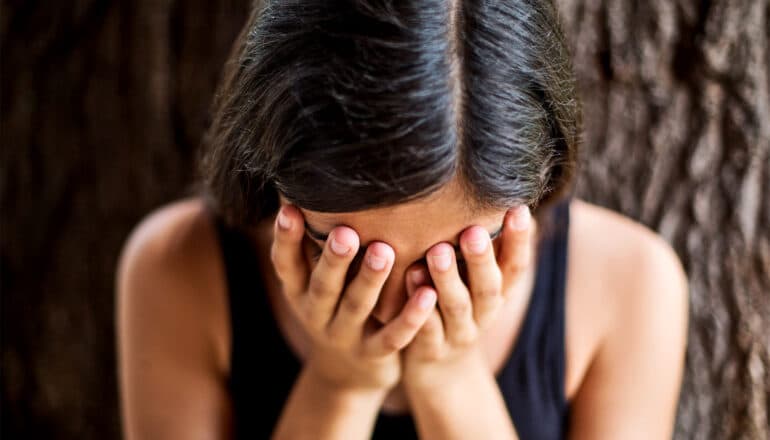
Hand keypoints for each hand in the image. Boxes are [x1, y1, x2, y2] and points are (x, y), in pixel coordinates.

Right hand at [270, 204, 437, 391]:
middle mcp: (316, 314)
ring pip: (357, 307)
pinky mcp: (374, 355)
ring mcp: (344, 337)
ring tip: (384, 251)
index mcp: (299, 291)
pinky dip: (409, 317)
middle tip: (345, 232)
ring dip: (370, 280)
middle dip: (333, 260)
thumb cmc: (334, 305)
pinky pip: (392, 337)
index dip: (286, 239)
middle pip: (323, 287)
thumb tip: (302, 185)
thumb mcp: (314, 281)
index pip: (286, 264)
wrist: (346, 373)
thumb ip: (314, 244)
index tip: (291, 209)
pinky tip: (428, 293)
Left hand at [401, 206, 534, 388]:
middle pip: (488, 287)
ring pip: (456, 307)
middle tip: (473, 231)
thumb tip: (501, 195)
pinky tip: (408, 278)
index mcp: (497, 294)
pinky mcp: (429, 352)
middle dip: (481, 259)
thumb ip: (485, 249)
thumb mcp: (478, 284)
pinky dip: (419, 308)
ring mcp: (457, 335)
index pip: (515, 267)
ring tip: (437, 251)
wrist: (441, 373)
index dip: (519, 241)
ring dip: (448, 279)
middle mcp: (483, 315)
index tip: (518, 209)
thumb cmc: (457, 309)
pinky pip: (425, 330)